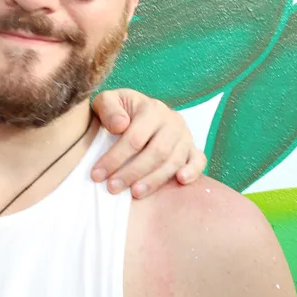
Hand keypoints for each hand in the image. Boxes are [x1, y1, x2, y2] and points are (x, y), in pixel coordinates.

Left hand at [89, 88, 206, 198]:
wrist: (136, 110)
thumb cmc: (117, 110)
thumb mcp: (106, 102)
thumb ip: (108, 108)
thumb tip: (120, 125)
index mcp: (151, 109)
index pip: (135, 138)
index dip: (115, 158)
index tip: (97, 174)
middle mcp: (172, 121)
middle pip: (155, 152)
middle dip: (132, 173)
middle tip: (112, 187)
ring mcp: (185, 135)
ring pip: (173, 161)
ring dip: (154, 180)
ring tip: (135, 193)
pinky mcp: (193, 148)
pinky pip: (198, 160)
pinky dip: (193, 171)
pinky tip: (180, 181)